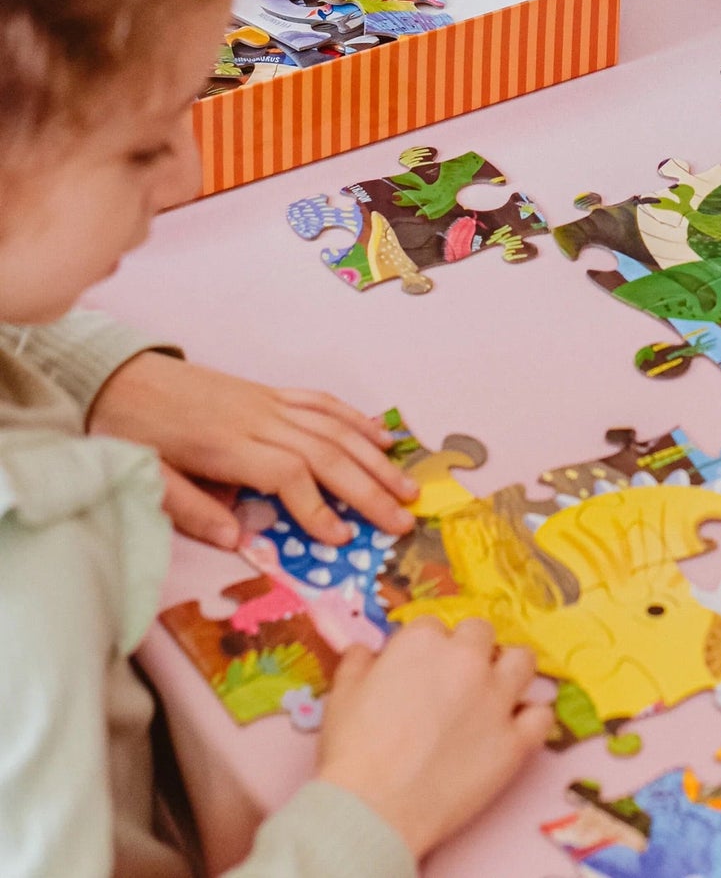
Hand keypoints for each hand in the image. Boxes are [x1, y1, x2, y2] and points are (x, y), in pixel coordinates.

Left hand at [88, 352, 417, 547]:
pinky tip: (382, 438)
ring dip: (376, 458)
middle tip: (403, 520)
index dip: (319, 507)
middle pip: (327, 452)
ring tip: (407, 487)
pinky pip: (323, 402)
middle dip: (369, 489)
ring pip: (335, 427)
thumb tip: (235, 540)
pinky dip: (357, 419)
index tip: (342, 538)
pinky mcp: (270, 391)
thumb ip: (190, 508)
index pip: (289, 474)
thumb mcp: (146, 475)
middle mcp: (259, 418)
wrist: (118, 374)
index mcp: (227, 444)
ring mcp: (269, 401)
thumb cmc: (129, 430)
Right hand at [317, 620, 552, 858]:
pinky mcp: (515, 740)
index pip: (435, 626)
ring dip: (510, 670)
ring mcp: (496, 698)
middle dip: (470, 649)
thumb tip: (366, 651)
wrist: (374, 809)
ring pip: (523, 661)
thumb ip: (358, 663)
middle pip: (482, 633)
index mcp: (424, 643)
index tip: (420, 668)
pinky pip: (542, 715)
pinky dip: (532, 717)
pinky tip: (518, 726)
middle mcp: (467, 660)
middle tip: (457, 678)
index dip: (427, 648)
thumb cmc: (353, 753)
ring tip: (496, 689)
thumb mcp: (342, 696)